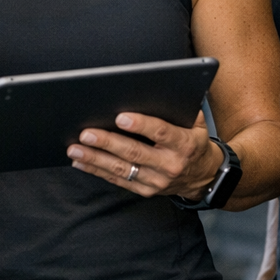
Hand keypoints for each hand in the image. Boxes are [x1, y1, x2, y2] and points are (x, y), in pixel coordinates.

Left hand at [66, 110, 221, 199]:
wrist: (203, 176)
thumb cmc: (194, 141)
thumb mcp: (197, 123)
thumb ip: (179, 108)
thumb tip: (157, 88)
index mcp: (184, 144)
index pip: (161, 132)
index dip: (141, 125)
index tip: (120, 117)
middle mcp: (170, 165)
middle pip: (134, 152)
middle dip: (108, 142)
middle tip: (86, 133)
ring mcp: (156, 181)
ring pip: (121, 169)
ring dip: (95, 158)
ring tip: (75, 148)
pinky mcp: (145, 190)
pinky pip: (118, 180)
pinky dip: (97, 170)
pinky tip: (81, 161)